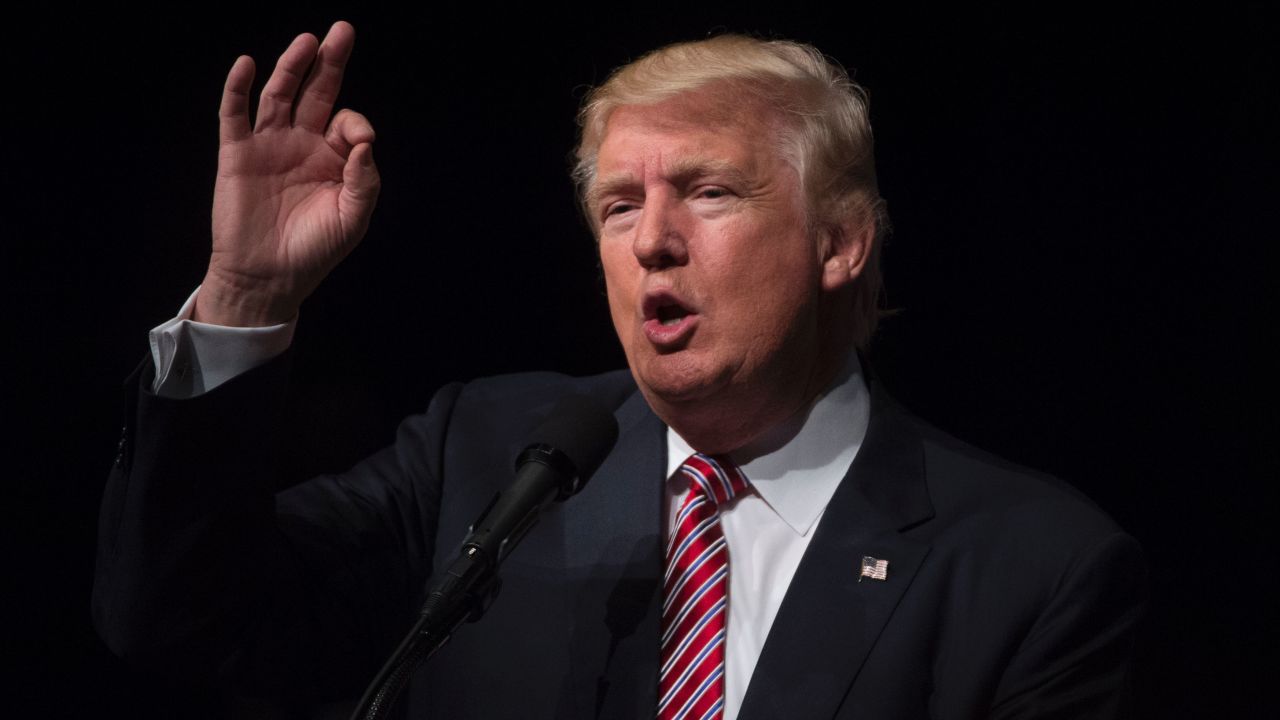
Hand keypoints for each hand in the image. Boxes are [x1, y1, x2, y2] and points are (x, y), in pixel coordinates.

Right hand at [195, 21, 379, 326]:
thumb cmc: (314, 251)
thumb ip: (366, 181)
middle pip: (316, 92)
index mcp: (332, 159)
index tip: (359, 140)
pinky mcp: (237, 154)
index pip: (346, 122)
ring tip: (307, 41)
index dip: (356, 123)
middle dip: (329, 62)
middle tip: (343, 31)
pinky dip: (237, 88)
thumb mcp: (353, 220)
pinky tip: (246, 64)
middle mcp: (302, 145)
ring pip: (279, 95)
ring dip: (292, 66)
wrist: (268, 278)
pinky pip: (234, 114)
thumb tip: (366, 143)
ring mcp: (269, 146)